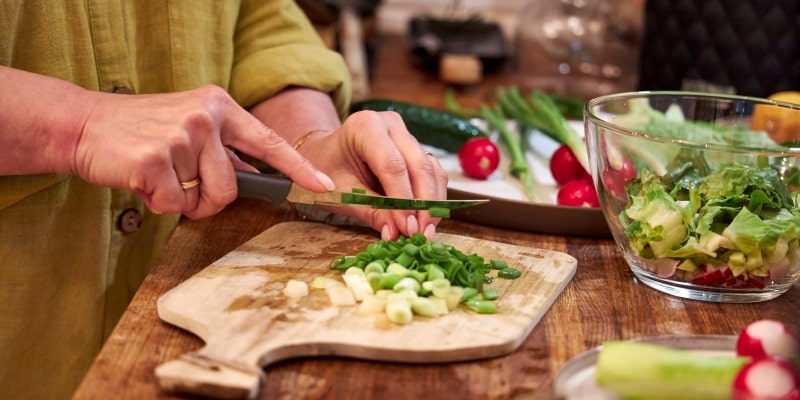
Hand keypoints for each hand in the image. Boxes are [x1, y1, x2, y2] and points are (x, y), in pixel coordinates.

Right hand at [75, 85, 334, 218]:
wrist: (85, 126)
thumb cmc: (142, 132)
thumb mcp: (191, 127)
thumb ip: (224, 149)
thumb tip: (257, 177)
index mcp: (220, 106)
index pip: (269, 142)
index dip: (299, 168)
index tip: (325, 185)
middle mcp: (206, 116)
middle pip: (232, 187)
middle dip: (209, 200)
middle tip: (182, 186)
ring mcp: (181, 135)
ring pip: (203, 199)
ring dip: (182, 201)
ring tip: (159, 177)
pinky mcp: (155, 158)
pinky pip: (174, 204)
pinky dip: (157, 203)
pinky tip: (142, 179)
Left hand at [293, 110, 448, 239]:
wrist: (326, 153)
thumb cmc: (327, 169)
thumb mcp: (341, 192)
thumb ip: (368, 210)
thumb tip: (395, 233)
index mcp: (365, 126)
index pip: (392, 165)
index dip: (403, 200)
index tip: (406, 228)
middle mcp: (391, 125)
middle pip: (419, 165)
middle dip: (424, 204)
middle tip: (422, 235)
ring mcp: (407, 135)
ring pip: (432, 170)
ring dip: (433, 204)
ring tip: (425, 232)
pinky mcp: (417, 149)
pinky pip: (433, 174)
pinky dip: (432, 199)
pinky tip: (426, 221)